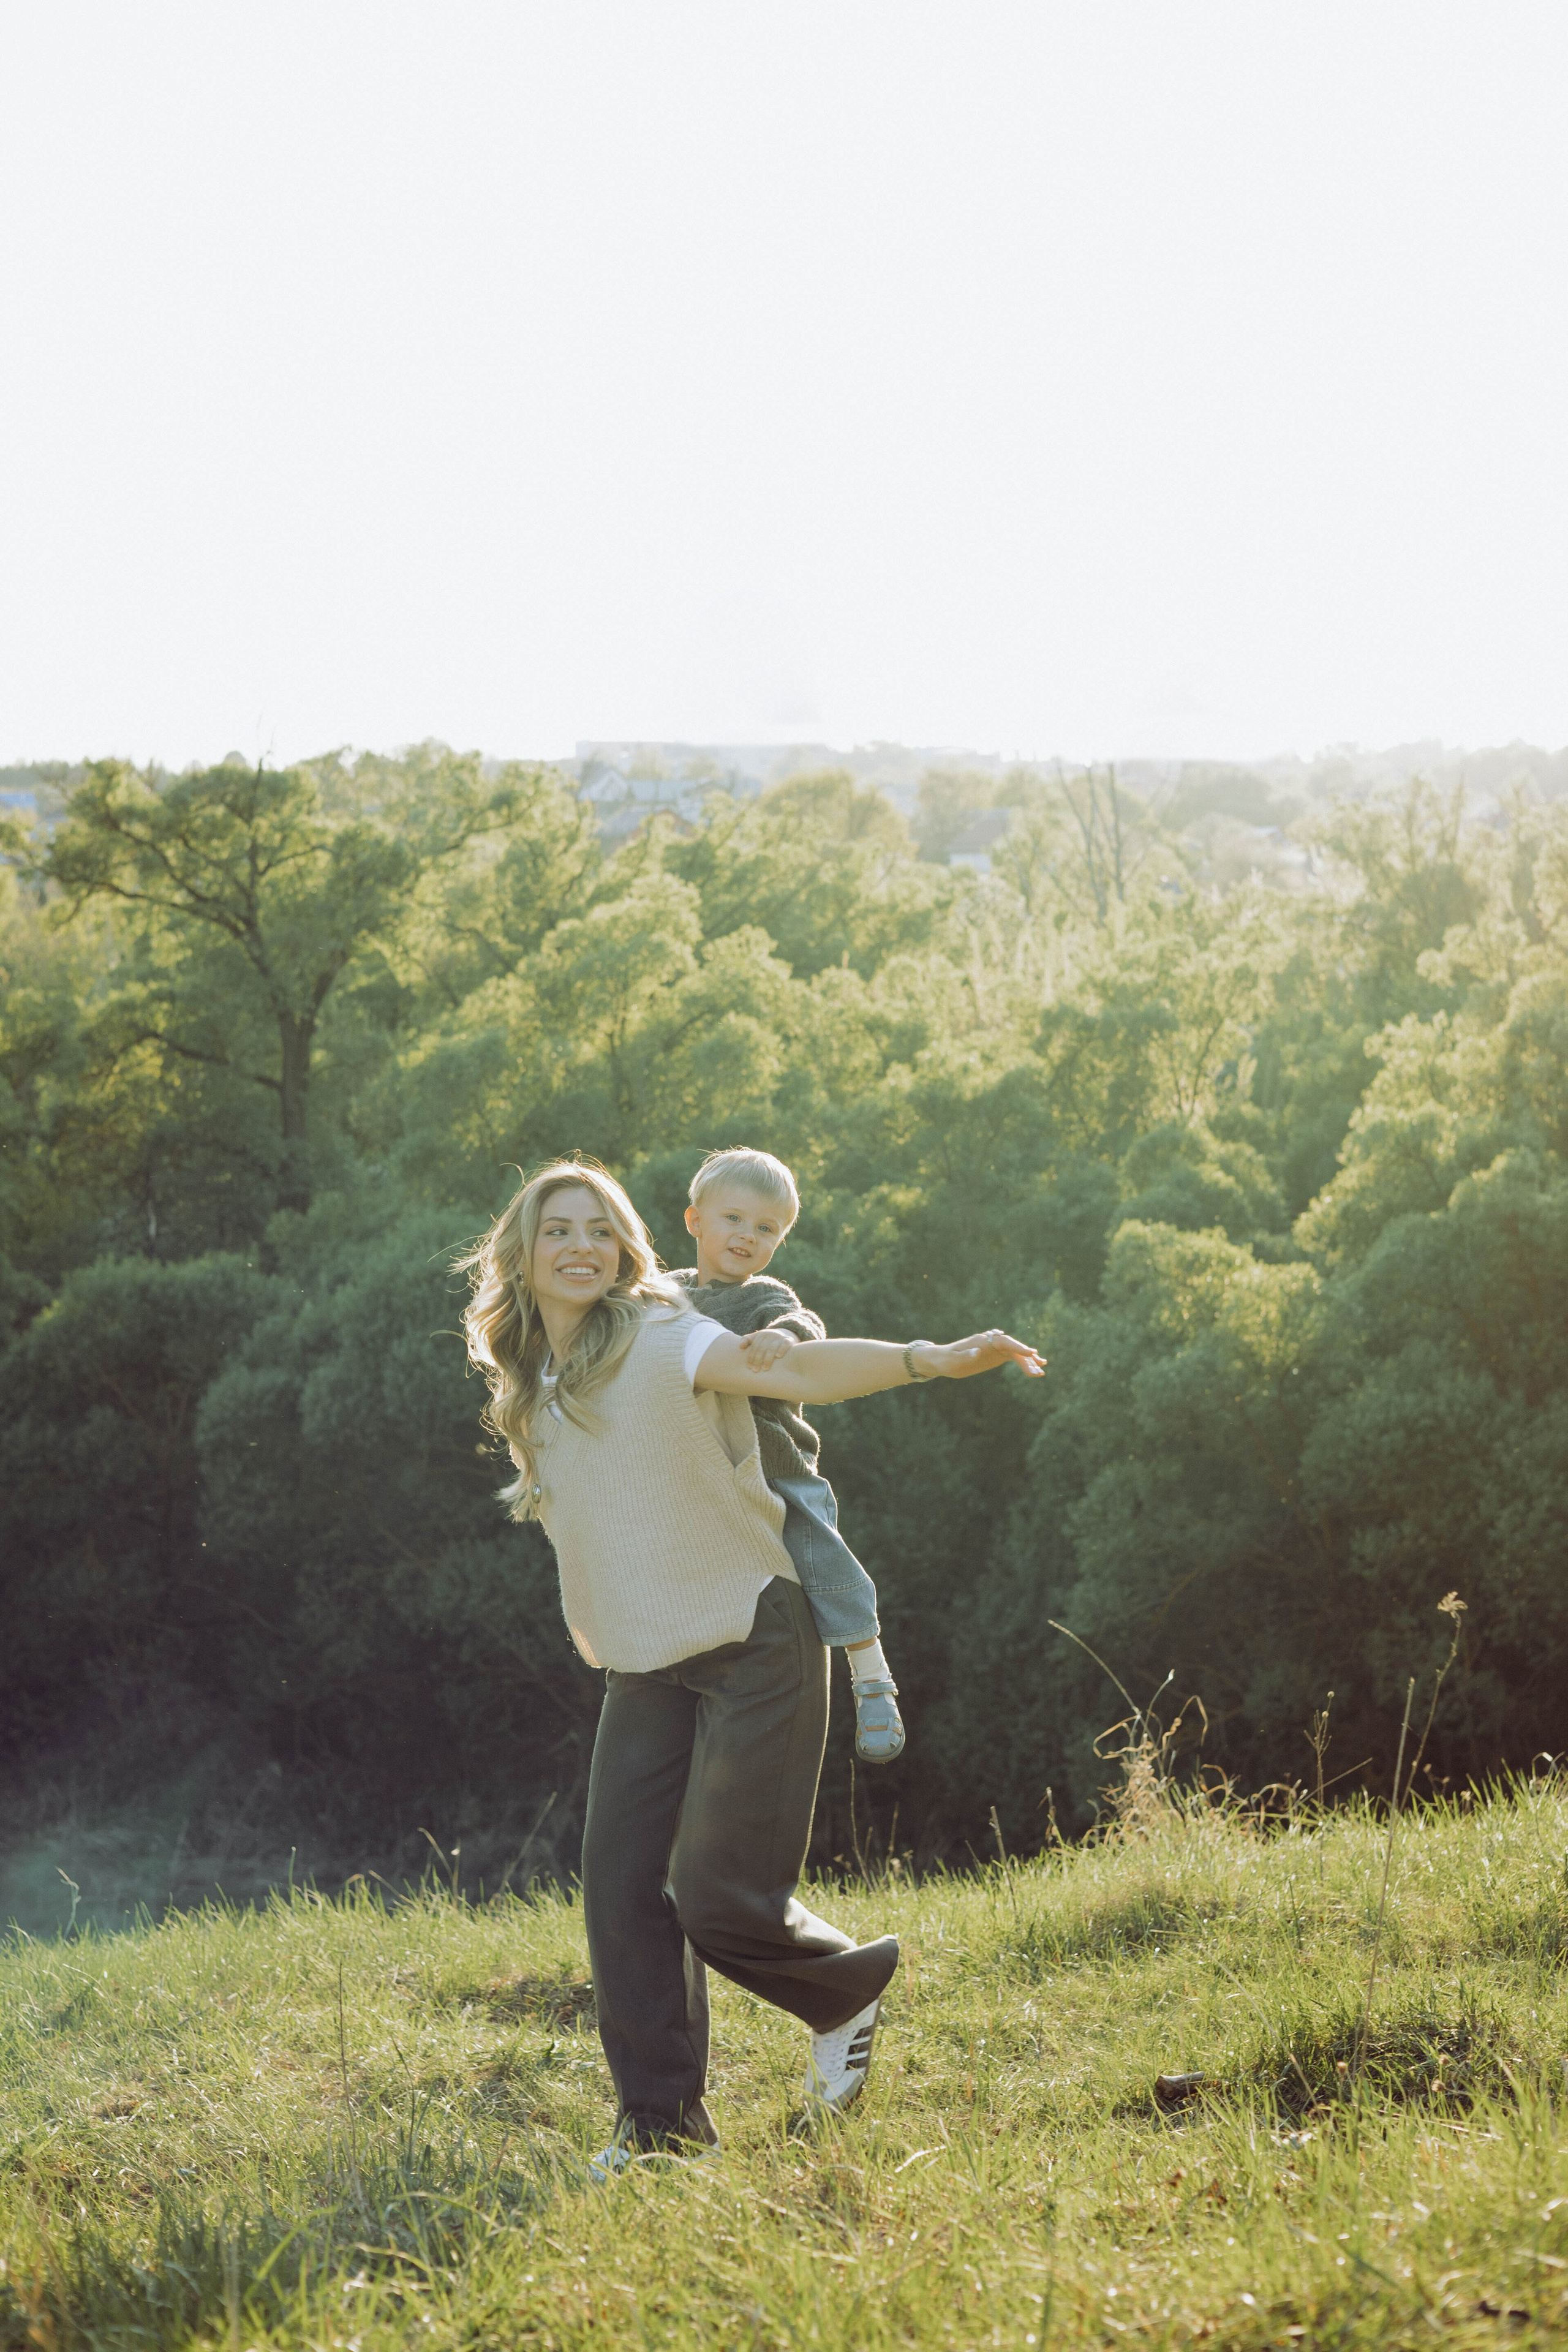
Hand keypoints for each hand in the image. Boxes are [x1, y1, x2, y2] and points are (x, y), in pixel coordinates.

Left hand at [738, 1326, 798, 1371]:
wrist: (783, 1335)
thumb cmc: (766, 1341)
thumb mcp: (756, 1338)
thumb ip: (747, 1341)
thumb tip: (740, 1347)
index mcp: (761, 1335)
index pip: (754, 1346)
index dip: (751, 1356)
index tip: (749, 1366)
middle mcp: (769, 1334)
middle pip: (762, 1347)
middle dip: (758, 1359)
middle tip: (755, 1370)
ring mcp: (779, 1337)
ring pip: (772, 1347)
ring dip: (768, 1358)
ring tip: (765, 1368)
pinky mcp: (788, 1340)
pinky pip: (785, 1344)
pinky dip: (782, 1349)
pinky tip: (778, 1356)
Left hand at [914, 1330, 1045, 1380]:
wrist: (942, 1360)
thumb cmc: (945, 1360)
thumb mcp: (953, 1361)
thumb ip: (965, 1356)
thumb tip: (978, 1351)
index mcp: (981, 1341)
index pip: (1003, 1341)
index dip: (1017, 1346)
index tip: (1030, 1352)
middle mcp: (991, 1342)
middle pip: (1013, 1348)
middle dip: (1027, 1358)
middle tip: (1038, 1369)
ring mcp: (995, 1349)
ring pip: (1016, 1353)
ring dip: (1029, 1362)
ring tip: (1040, 1373)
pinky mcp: (997, 1356)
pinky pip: (1014, 1358)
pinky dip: (1024, 1364)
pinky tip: (1034, 1370)